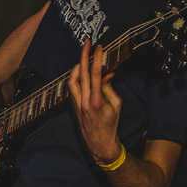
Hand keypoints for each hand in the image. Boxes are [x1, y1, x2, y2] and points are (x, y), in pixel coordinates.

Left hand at [68, 38, 121, 162]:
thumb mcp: (116, 105)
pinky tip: (80, 73)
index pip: (96, 74)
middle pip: (81, 73)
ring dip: (77, 67)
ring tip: (84, 57)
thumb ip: (109, 88)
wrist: (99, 143)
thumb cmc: (110, 124)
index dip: (97, 59)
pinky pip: (71, 88)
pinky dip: (75, 77)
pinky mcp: (72, 105)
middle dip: (83, 56)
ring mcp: (76, 103)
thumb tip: (106, 73)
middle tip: (87, 43)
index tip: (99, 47)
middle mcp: (83, 101)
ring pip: (71, 80)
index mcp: (97, 101)